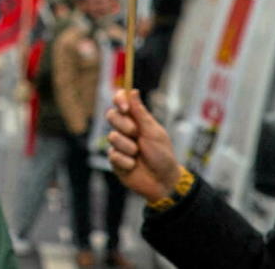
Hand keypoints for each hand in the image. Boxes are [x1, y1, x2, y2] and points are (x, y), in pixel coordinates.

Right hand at [105, 88, 180, 202]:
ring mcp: (119, 145)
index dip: (119, 100)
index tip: (125, 108)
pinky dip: (126, 162)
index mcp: (136, 120)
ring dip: (128, 147)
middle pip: (111, 116)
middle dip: (124, 125)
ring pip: (112, 137)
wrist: (163, 182)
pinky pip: (113, 155)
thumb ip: (140, 113)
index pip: (121, 102)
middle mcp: (125, 130)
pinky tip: (134, 166)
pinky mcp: (115, 160)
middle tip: (136, 134)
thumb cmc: (163, 155)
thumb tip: (133, 91)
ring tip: (138, 155)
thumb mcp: (154, 132)